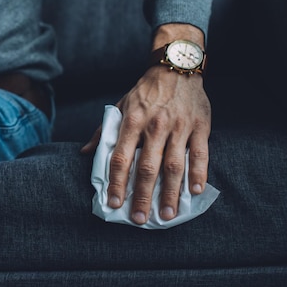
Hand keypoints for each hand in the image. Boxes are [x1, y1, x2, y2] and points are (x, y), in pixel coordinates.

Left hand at [81, 24, 210, 224]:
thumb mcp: (120, 105)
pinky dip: (198, 174)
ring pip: (174, 164)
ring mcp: (179, 126)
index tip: (113, 203)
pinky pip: (200, 154)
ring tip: (166, 214)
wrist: (176, 67)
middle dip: (142, 195)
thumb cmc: (145, 92)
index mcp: (132, 121)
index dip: (116, 182)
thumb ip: (104, 131)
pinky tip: (194, 192)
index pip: (121, 157)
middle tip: (139, 218)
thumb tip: (85, 153)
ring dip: (170, 192)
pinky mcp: (200, 127)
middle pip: (148, 166)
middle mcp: (155, 125)